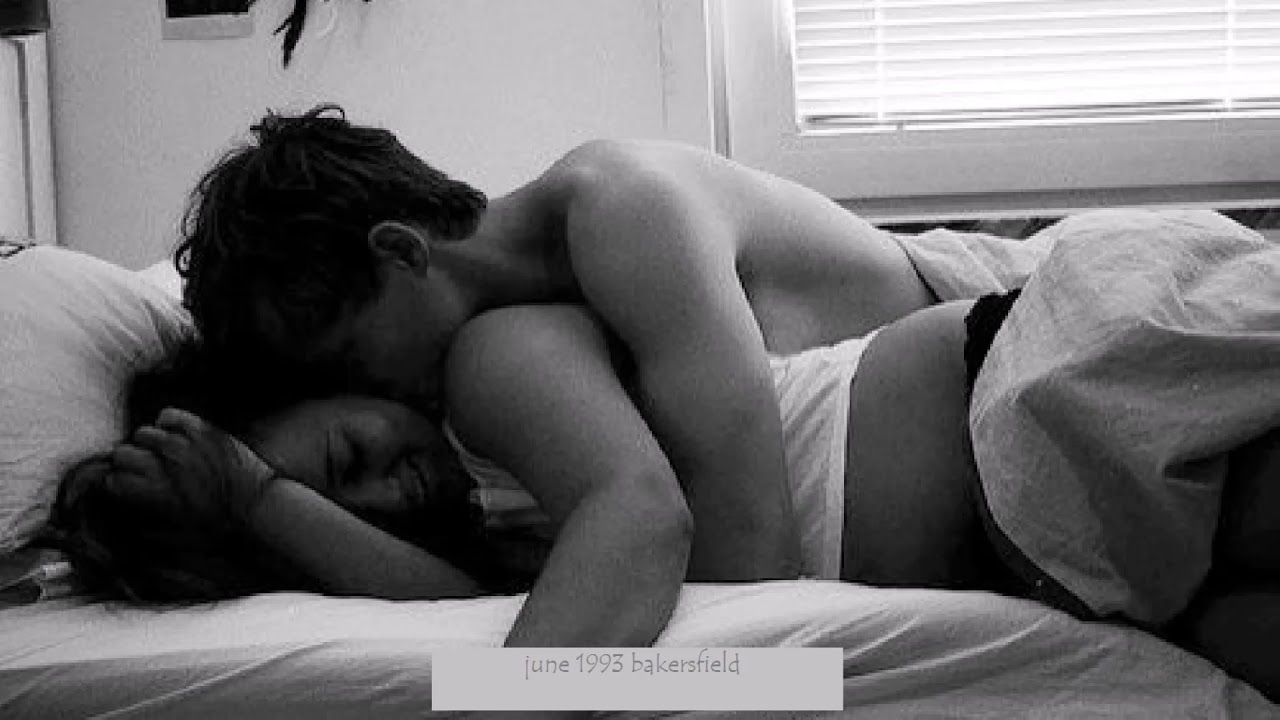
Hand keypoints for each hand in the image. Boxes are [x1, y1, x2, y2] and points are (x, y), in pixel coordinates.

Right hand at [107, 407, 276, 530]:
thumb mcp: (174, 527)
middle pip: (121, 454)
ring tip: (164, 452)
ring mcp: (182, 445)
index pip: (111, 479)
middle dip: (127, 461)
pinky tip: (177, 433)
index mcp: (152, 494)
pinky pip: (167, 415)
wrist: (257, 505)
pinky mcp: (200, 430)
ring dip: (148, 444)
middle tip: (142, 467)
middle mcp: (162, 468)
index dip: (115, 481)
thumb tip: (122, 502)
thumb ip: (145, 510)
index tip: (123, 483)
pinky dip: (167, 422)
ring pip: (142, 433)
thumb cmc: (217, 523)